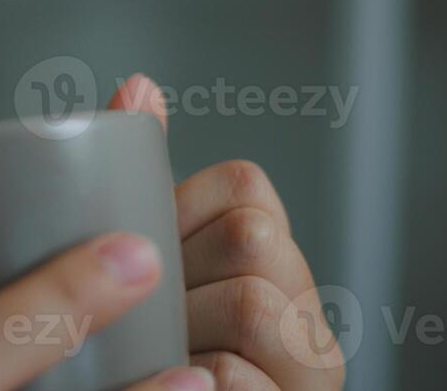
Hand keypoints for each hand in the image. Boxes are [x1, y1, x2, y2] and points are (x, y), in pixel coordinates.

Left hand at [108, 74, 345, 389]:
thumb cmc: (137, 363)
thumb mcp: (139, 272)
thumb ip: (144, 184)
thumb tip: (137, 85)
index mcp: (272, 270)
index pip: (243, 190)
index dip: (179, 216)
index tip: (151, 263)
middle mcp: (309, 321)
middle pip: (253, 238)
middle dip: (181, 277)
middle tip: (147, 320)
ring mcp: (309, 376)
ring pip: (254, 303)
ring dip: (185, 333)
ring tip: (157, 361)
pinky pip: (238, 380)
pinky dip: (192, 385)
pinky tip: (172, 386)